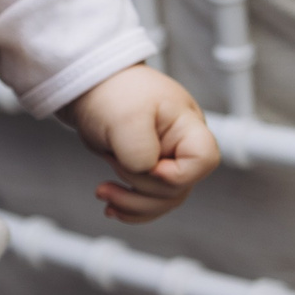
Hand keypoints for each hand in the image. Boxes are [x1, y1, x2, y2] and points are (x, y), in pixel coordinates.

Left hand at [62, 64, 221, 223]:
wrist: (90, 86)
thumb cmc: (112, 90)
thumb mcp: (125, 117)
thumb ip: (140, 150)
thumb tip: (145, 173)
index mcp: (187, 126)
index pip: (204, 160)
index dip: (178, 174)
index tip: (149, 167)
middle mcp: (181, 146)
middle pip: (178, 188)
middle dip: (141, 186)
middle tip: (112, 159)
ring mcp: (165, 160)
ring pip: (163, 200)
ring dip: (131, 204)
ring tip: (102, 192)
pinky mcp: (146, 170)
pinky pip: (148, 201)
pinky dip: (129, 208)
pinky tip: (110, 206)